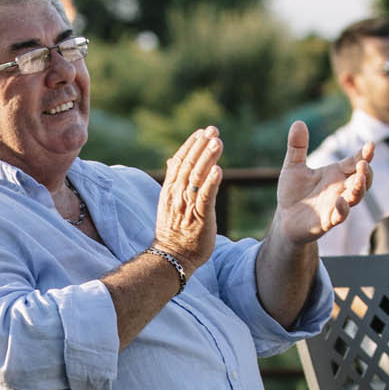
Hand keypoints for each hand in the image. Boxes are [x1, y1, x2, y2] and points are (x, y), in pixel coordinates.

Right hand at [153, 127, 224, 272]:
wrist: (171, 258)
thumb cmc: (174, 232)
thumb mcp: (169, 203)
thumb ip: (173, 181)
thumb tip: (171, 159)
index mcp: (170, 190)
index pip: (180, 162)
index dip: (190, 146)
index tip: (202, 132)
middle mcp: (177, 195)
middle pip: (189, 166)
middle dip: (201, 146)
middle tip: (213, 131)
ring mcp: (187, 206)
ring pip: (197, 178)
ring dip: (207, 158)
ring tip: (217, 142)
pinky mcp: (200, 218)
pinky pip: (205, 198)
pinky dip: (211, 183)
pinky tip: (218, 170)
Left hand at [270, 120, 368, 246]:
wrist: (285, 219)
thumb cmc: (294, 193)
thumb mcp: (293, 167)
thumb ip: (297, 147)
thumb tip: (298, 122)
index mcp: (336, 173)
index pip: (356, 161)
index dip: (365, 154)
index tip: (370, 145)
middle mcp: (340, 188)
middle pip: (362, 180)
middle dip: (366, 172)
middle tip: (364, 164)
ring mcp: (336, 205)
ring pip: (355, 197)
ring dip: (359, 189)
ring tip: (360, 179)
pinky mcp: (327, 221)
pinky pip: (339, 216)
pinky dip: (342, 210)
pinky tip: (340, 201)